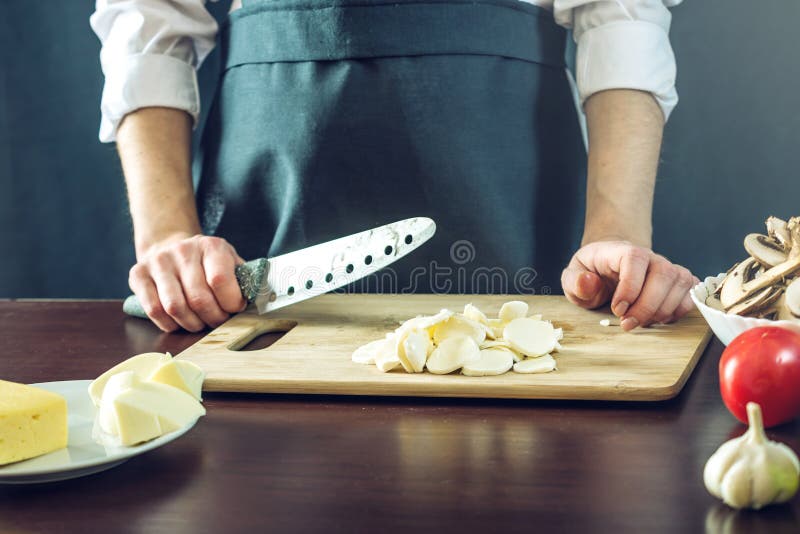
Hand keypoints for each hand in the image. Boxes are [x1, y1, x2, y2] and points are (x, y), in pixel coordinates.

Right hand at [128, 233, 246, 331]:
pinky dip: (170, 324)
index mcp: (211, 246)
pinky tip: (179, 322)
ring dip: (192, 324)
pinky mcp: (138, 274)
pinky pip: (154, 310)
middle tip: (218, 321)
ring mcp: (158, 261)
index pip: (220, 281)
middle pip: (198, 299)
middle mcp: (183, 250)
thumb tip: (263, 301)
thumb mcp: (231, 262)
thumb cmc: (208, 263)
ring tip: (200, 323)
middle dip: (213, 318)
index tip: (234, 308)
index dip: (230, 303)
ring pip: (175, 307)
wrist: (171, 247)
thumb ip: (245, 280)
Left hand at [560, 240, 698, 330]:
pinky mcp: (679, 282)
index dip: (630, 286)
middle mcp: (650, 257)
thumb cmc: (592, 272)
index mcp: (621, 250)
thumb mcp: (573, 276)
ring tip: (640, 323)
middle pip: (663, 273)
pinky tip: (659, 319)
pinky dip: (679, 311)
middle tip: (627, 324)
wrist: (609, 267)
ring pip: (680, 283)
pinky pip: (690, 293)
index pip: (634, 258)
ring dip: (663, 310)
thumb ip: (575, 281)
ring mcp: (668, 268)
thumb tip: (588, 282)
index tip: (618, 308)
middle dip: (647, 306)